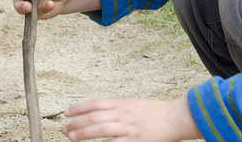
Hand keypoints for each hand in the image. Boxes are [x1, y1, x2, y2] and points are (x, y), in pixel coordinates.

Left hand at [62, 97, 200, 141]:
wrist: (176, 117)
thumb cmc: (155, 112)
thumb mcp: (133, 105)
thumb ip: (117, 110)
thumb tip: (98, 114)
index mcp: (121, 104)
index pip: (94, 104)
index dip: (78, 107)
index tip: (67, 112)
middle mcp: (122, 114)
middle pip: (93, 117)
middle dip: (76, 123)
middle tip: (65, 129)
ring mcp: (128, 128)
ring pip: (100, 130)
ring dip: (83, 134)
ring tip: (72, 137)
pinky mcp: (136, 141)